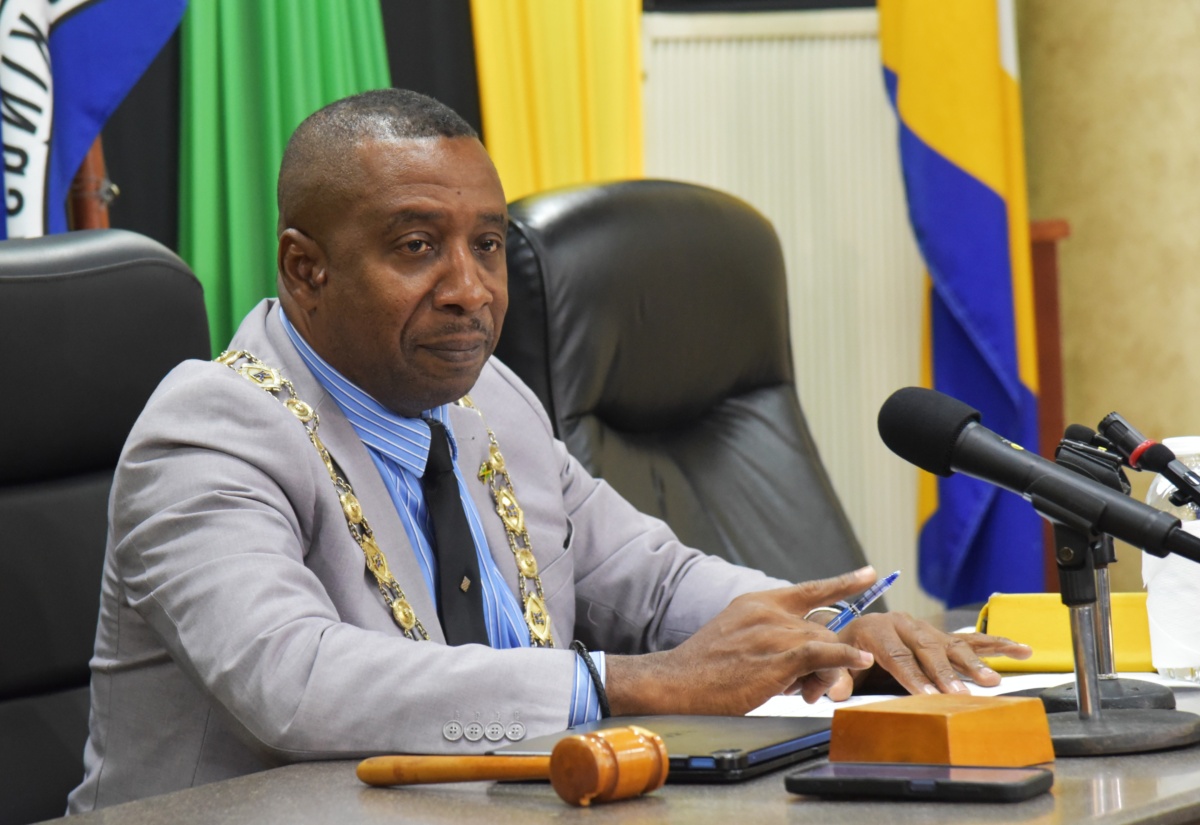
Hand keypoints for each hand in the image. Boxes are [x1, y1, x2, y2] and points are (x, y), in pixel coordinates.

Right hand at [605, 567, 878, 716]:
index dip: (842, 582)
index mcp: (758, 602)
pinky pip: (823, 654)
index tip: (868, 574)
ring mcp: (775, 632)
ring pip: (825, 645)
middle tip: (811, 688)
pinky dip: (845, 658)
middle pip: (822, 629)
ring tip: (806, 694)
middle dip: (826, 658)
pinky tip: (861, 660)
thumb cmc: (707, 669)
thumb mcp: (740, 639)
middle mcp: (769, 611)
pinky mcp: (779, 657)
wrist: (678, 682)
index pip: (809, 589)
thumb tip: (810, 664)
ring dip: (826, 673)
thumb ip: (775, 641)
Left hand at [833, 612, 1032, 696]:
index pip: (896, 656)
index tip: (928, 696)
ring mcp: (926, 629)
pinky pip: (972, 640)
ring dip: (974, 663)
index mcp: (876, 629)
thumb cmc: (847, 649)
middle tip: (962, 696)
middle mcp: (904, 624)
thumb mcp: (835, 660)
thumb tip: (835, 692)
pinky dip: (998, 645)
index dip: (912, 676)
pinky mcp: (943, 636)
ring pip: (953, 645)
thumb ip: (837, 676)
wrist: (853, 629)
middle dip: (946, 674)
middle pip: (928, 650)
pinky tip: (1022, 650)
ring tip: (993, 682)